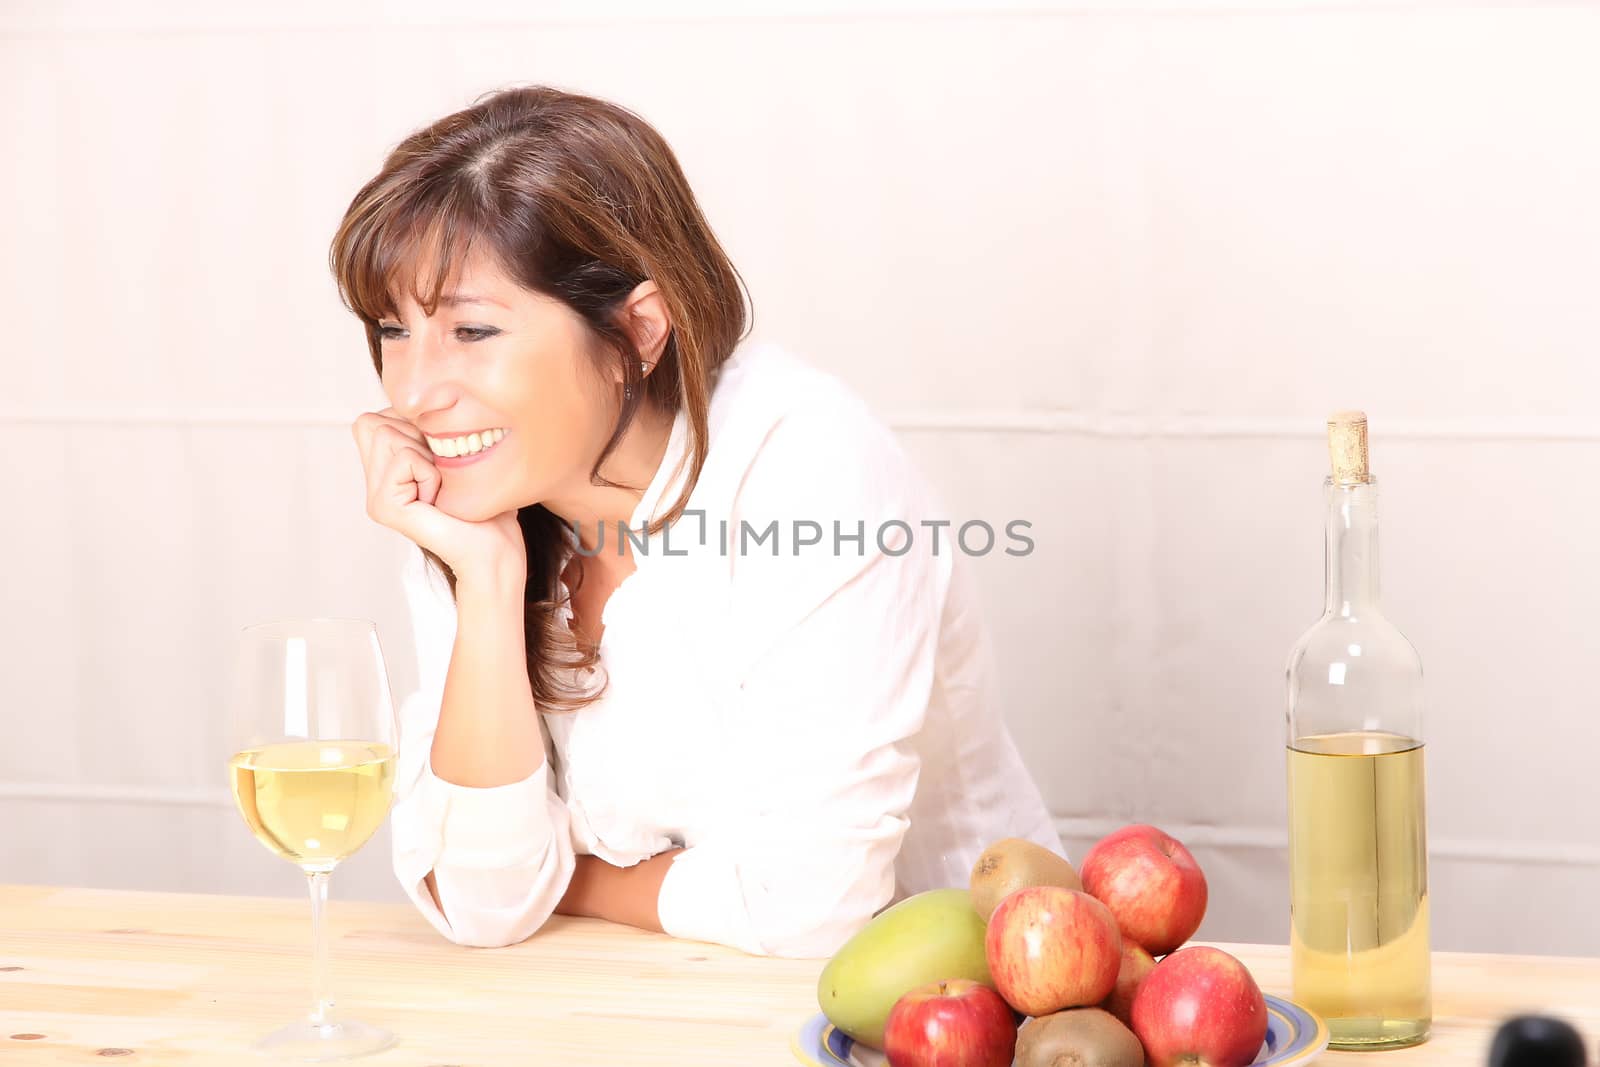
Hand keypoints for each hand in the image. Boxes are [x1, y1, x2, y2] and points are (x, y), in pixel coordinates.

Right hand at [351, 408, 524, 583]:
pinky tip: (439, 500)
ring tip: (440, 489)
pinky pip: (404, 457)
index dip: (415, 426)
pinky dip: (431, 472)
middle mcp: (374, 483)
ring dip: (428, 455)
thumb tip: (416, 396)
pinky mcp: (383, 507)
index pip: (377, 416)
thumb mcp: (454, 454)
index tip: (442, 462)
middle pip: (376, 421)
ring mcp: (375, 497)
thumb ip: (427, 429)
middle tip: (441, 477)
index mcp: (386, 470)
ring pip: (387, 434)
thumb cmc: (485, 504)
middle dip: (419, 438)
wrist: (496, 549)